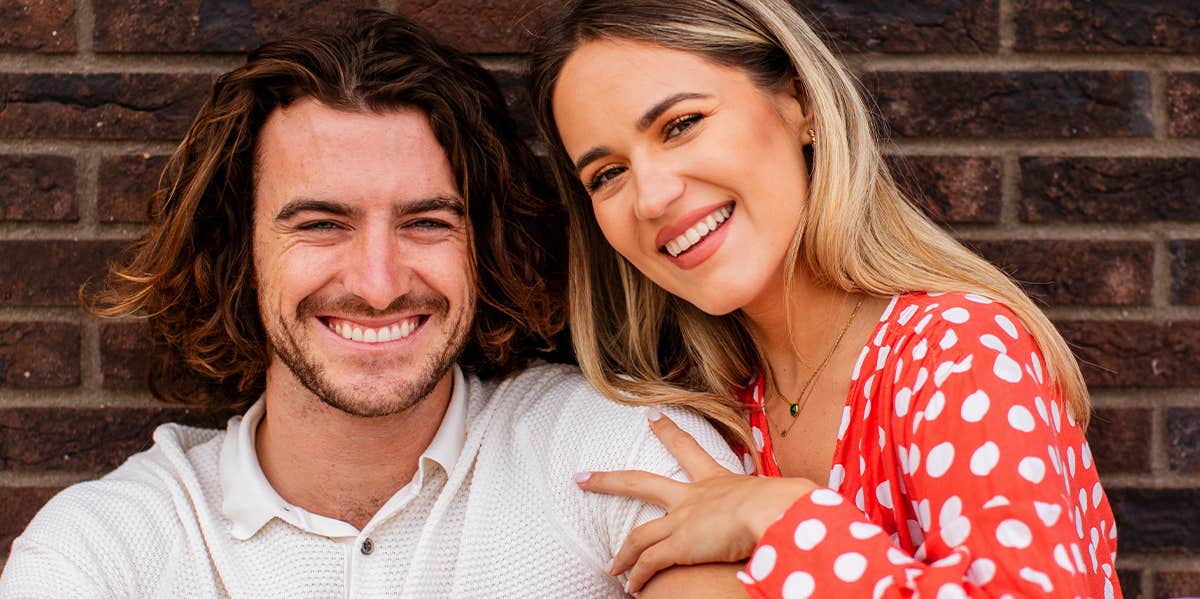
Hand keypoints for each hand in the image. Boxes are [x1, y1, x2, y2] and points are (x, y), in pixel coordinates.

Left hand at [574, 410, 818, 592]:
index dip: (669, 433)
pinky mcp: (679, 544)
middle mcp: (694, 496)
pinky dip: (638, 575)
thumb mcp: (784, 497)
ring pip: (639, 534)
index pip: (689, 452)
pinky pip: (650, 563)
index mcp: (719, 479)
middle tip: (582, 476)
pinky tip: (631, 586)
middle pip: (642, 482)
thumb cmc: (789, 503)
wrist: (778, 509)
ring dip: (623, 552)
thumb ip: (785, 502)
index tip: (651, 416)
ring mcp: (683, 520)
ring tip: (610, 566)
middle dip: (610, 480)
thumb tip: (813, 508)